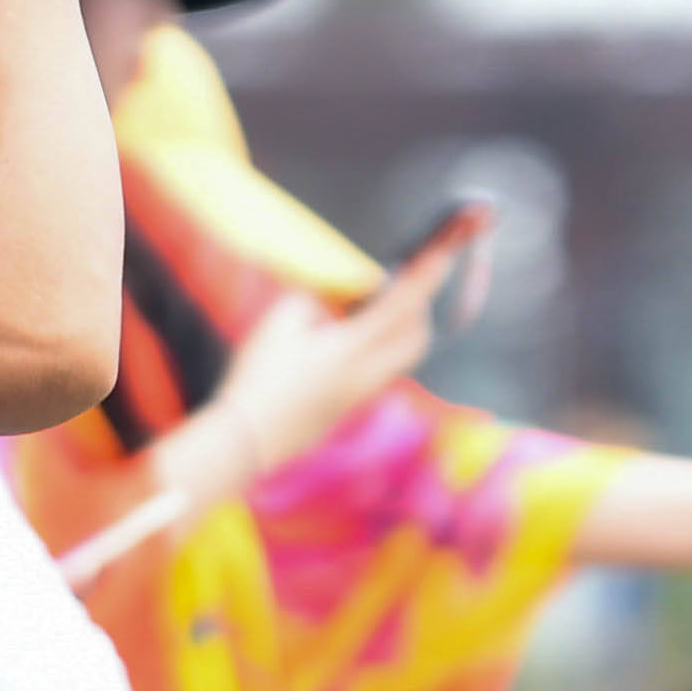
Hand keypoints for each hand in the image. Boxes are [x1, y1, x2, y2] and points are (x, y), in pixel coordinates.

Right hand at [168, 222, 480, 504]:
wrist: (246, 440)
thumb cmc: (258, 379)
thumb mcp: (280, 323)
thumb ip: (316, 298)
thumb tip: (341, 293)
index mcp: (351, 350)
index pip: (402, 304)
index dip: (426, 274)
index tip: (444, 249)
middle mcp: (368, 375)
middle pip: (418, 336)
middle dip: (417, 304)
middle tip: (398, 279)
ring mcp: (363, 394)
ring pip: (404, 354)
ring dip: (401, 325)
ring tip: (368, 306)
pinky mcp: (353, 404)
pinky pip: (384, 366)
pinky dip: (382, 343)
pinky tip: (349, 335)